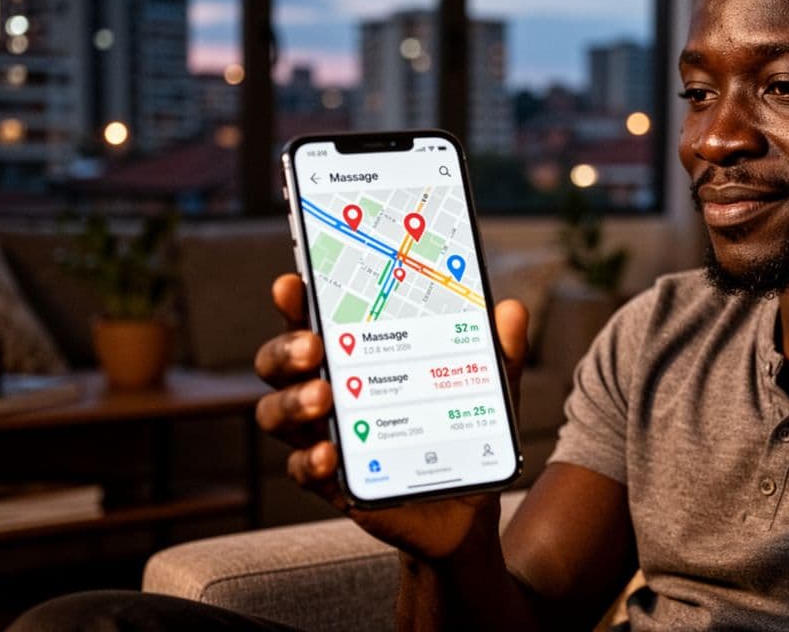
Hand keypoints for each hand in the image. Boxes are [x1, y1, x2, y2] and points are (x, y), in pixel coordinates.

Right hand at [253, 273, 527, 558]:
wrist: (467, 506)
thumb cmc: (462, 430)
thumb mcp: (487, 388)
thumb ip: (498, 351)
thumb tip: (511, 310)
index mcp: (356, 355)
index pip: (313, 319)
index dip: (295, 301)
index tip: (293, 282)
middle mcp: (328, 390)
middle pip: (279, 363)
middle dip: (286, 348)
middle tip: (314, 345)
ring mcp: (325, 435)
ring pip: (277, 414)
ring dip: (292, 402)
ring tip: (324, 396)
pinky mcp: (333, 481)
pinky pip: (303, 470)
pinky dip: (309, 460)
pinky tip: (328, 453)